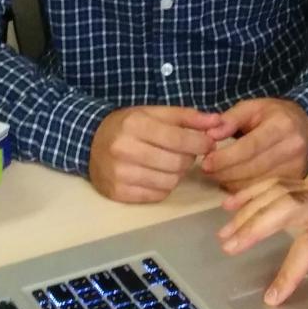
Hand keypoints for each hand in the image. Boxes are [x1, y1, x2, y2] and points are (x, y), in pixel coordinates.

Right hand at [88, 106, 223, 203]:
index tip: (209, 143)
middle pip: (177, 163)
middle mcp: (124, 149)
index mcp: (135, 125)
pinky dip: (163, 187)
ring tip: (170, 164)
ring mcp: (119, 174)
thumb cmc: (127, 125)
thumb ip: (186, 116)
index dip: (201, 143)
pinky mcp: (118, 193)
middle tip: (186, 153)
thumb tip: (217, 121)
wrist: (90, 142)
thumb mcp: (153, 113)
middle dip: (189, 159)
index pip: (179, 139)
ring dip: (177, 174)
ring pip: (169, 182)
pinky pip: (156, 196)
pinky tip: (157, 175)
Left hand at [199, 98, 307, 188]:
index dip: (226, 158)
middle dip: (225, 172)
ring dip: (231, 183)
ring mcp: (296, 167)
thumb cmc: (275, 116)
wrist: (307, 126)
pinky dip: (244, 190)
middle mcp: (292, 148)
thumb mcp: (253, 107)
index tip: (206, 162)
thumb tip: (210, 135)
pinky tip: (232, 182)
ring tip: (217, 175)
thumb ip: (230, 119)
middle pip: (252, 168)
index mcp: (281, 126)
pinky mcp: (295, 181)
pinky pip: (264, 191)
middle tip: (206, 170)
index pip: (250, 147)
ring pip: (257, 183)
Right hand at [218, 175, 307, 308]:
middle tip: (229, 247)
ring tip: (224, 232)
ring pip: (279, 191)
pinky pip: (279, 183)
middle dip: (256, 225)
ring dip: (248, 209)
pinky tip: (230, 203)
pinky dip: (253, 191)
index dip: (292, 269)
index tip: (272, 297)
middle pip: (287, 206)